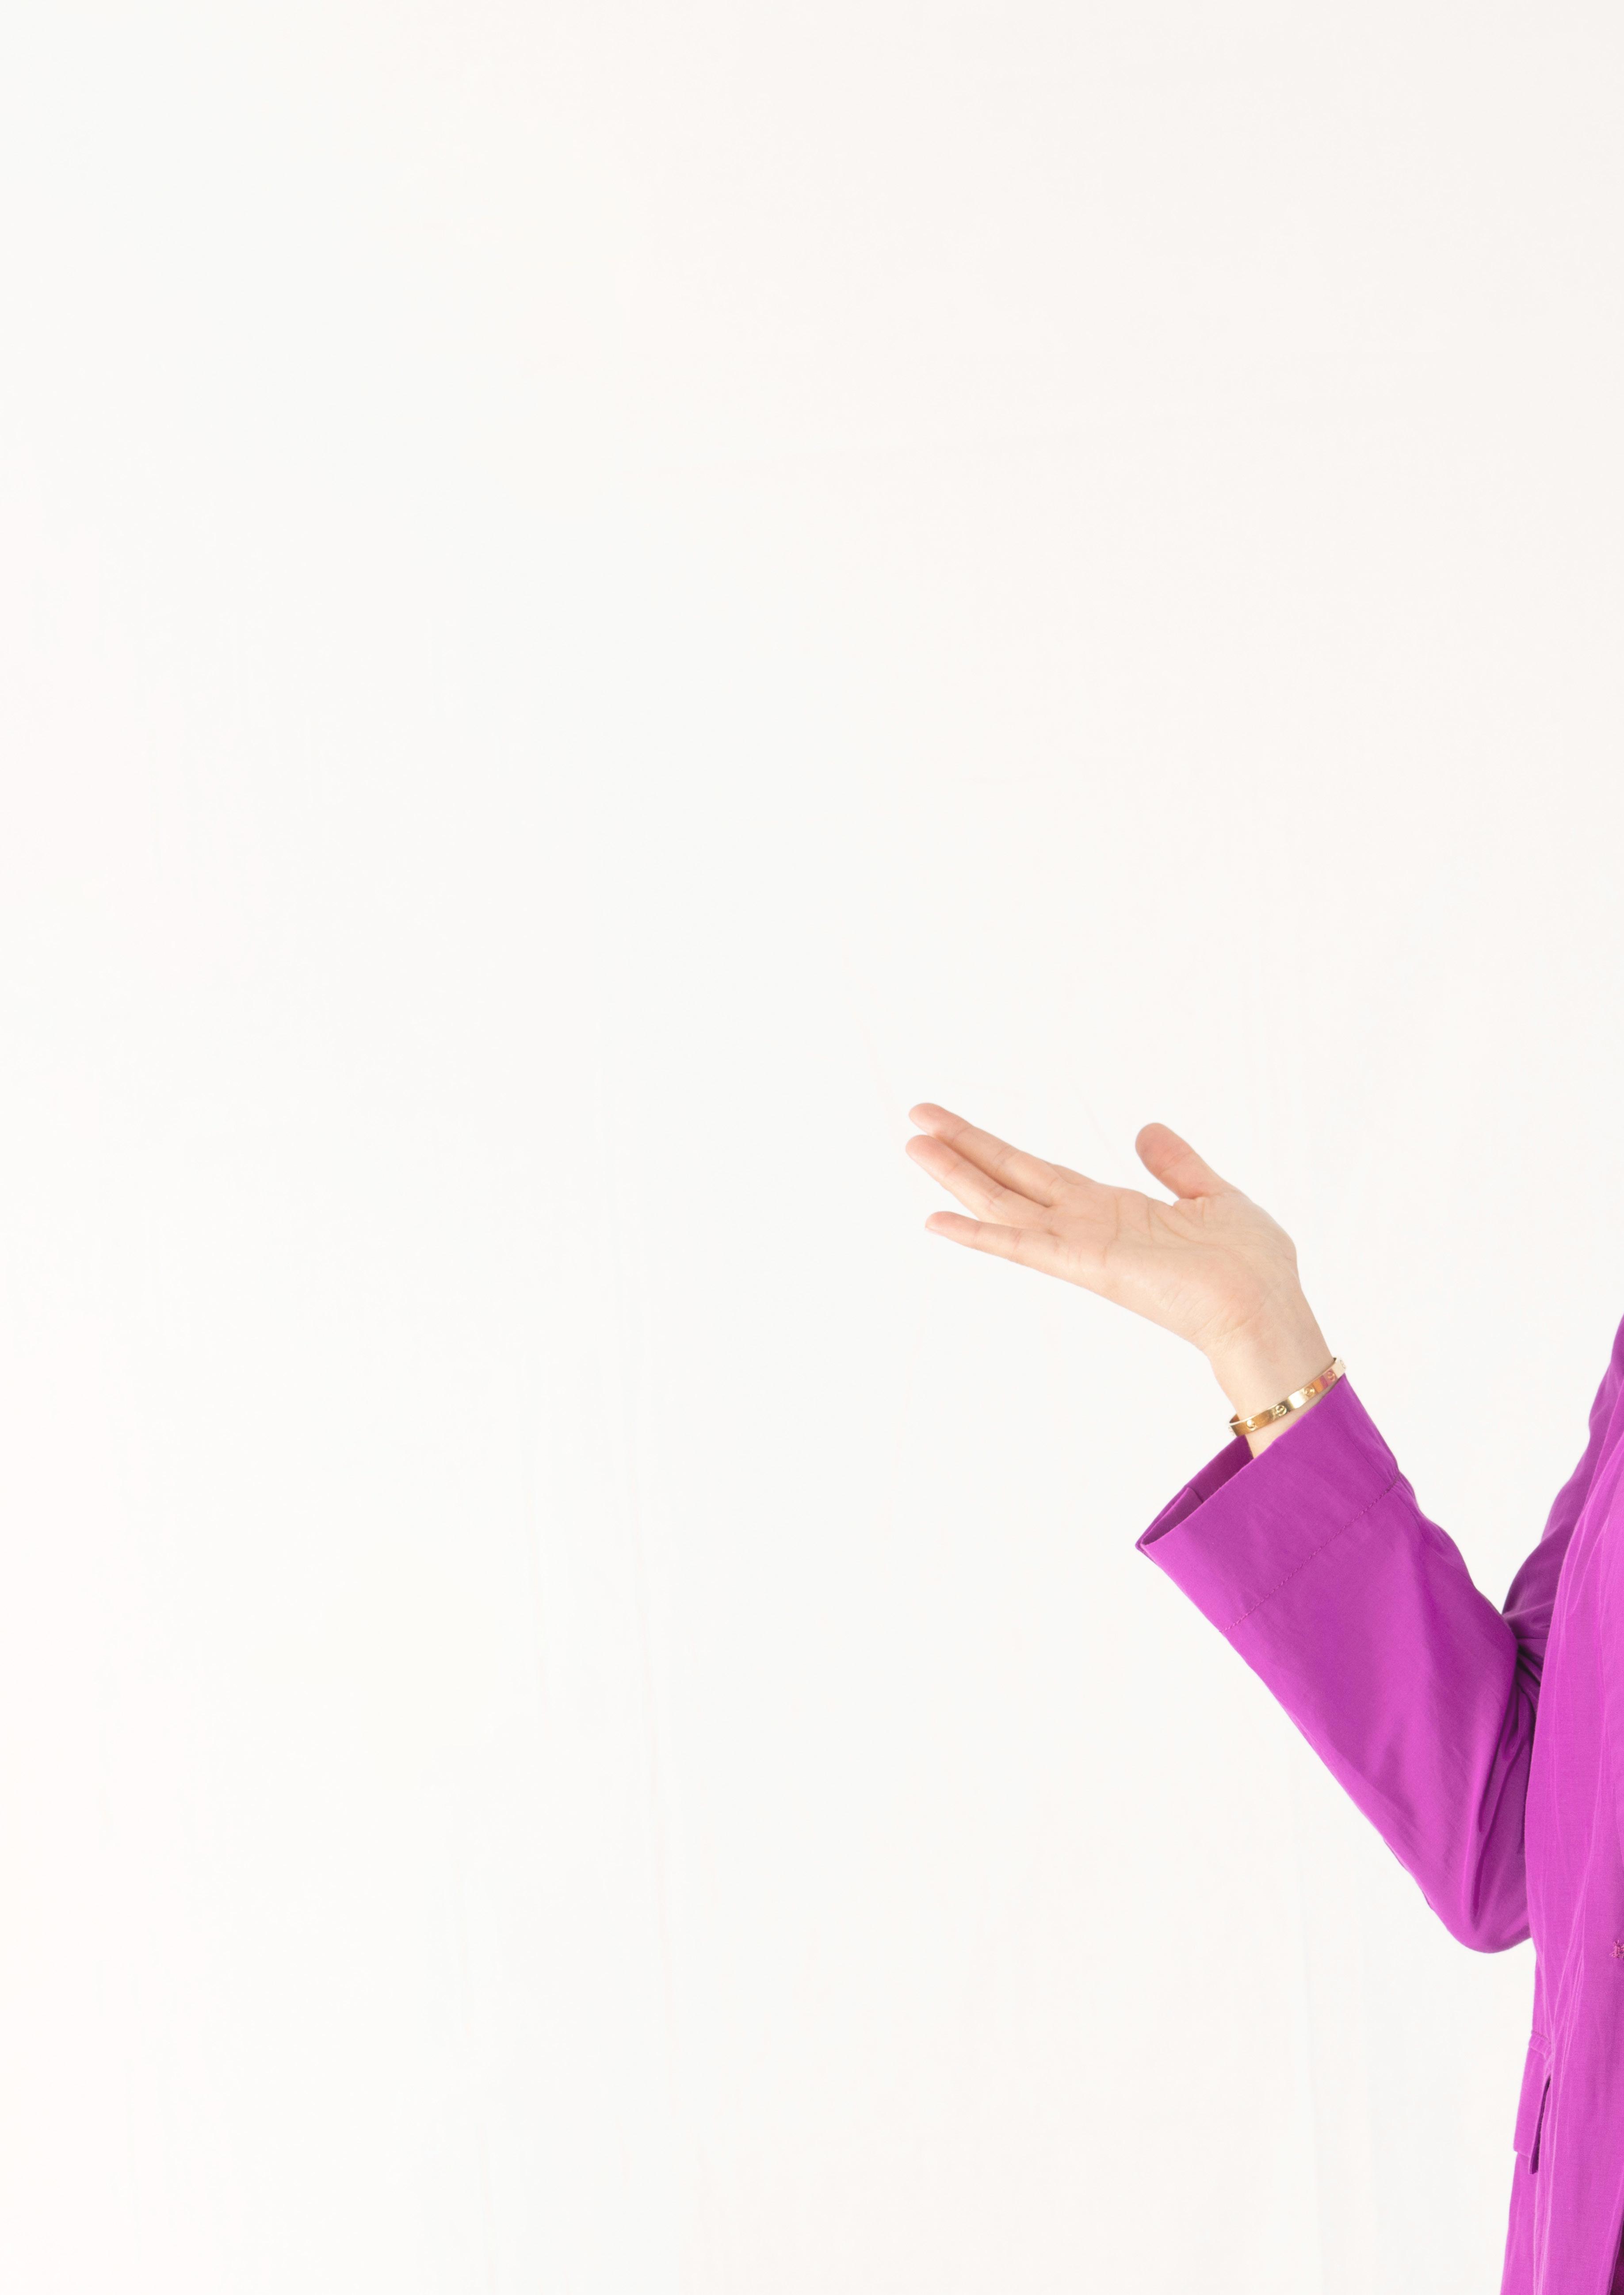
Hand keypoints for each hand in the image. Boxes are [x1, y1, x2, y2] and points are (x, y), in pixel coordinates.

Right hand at [905, 1104, 1332, 1445]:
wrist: (1267, 1308)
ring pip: (1002, 1206)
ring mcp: (1080, 1247)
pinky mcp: (1085, 1265)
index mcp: (1112, 1210)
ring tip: (912, 1145)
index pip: (1038, 1173)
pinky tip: (935, 1218)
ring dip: (956, 1177)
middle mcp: (1086, 1227)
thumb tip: (1145, 1129)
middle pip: (1008, 1180)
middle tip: (913, 1120)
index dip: (995, 1148)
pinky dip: (978, 1234)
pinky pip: (1021, 1246)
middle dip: (961, 1150)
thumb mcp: (1214, 1196)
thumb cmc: (1252, 1266)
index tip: (954, 1125)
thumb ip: (1176, 1165)